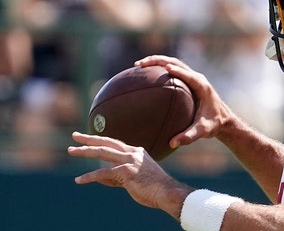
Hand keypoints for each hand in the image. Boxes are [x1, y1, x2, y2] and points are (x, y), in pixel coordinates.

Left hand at [67, 132, 192, 218]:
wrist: (166, 193)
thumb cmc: (153, 189)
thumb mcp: (134, 179)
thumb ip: (118, 176)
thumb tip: (102, 178)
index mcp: (137, 152)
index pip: (114, 144)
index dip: (100, 140)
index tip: (87, 138)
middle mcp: (133, 153)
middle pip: (107, 142)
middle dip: (89, 139)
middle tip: (75, 136)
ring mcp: (130, 161)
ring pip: (102, 152)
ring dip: (85, 151)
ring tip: (71, 150)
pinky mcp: (126, 171)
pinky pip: (103, 173)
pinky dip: (89, 176)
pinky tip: (79, 180)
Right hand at [135, 55, 237, 147]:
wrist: (223, 119)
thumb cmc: (214, 124)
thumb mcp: (203, 131)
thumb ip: (189, 136)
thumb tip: (172, 143)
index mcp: (202, 86)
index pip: (188, 75)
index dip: (177, 71)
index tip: (165, 68)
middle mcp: (197, 78)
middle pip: (176, 63)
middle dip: (158, 61)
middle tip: (140, 64)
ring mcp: (193, 78)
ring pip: (173, 63)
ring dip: (156, 62)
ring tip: (138, 66)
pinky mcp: (188, 80)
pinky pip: (173, 71)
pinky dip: (159, 69)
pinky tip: (145, 75)